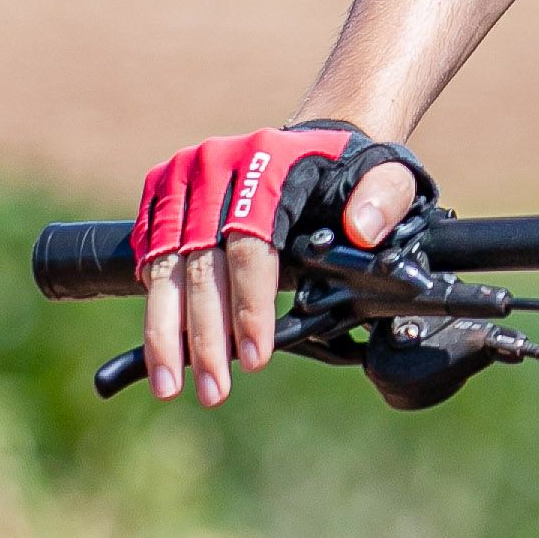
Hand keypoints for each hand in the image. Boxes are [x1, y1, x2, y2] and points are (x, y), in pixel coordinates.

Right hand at [134, 123, 382, 406]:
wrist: (308, 146)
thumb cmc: (346, 172)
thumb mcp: (385, 176)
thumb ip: (385, 198)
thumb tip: (361, 229)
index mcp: (266, 160)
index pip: (250, 244)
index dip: (251, 305)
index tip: (256, 358)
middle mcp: (213, 166)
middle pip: (202, 262)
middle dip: (206, 335)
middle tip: (214, 392)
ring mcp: (181, 181)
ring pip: (167, 267)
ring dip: (167, 334)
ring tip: (172, 387)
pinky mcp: (160, 199)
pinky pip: (153, 262)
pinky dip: (157, 311)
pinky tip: (165, 356)